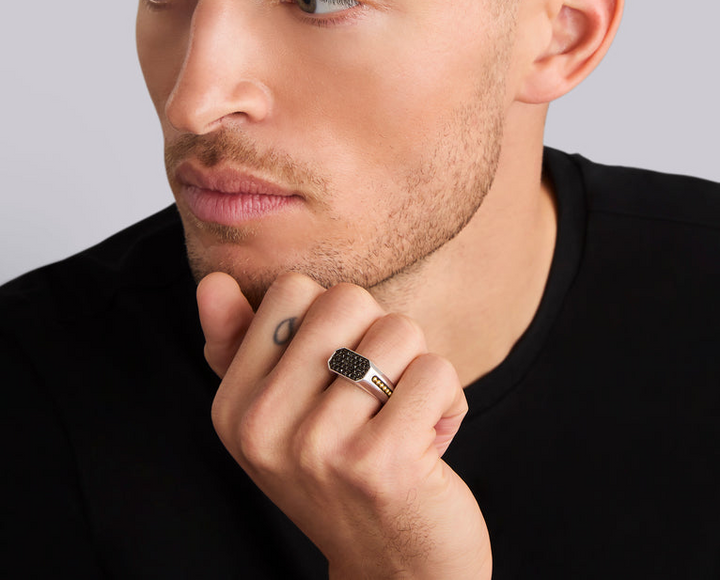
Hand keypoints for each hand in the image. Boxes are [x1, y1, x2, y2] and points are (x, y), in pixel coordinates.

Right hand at [198, 271, 491, 578]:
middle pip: (348, 299)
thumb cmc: (343, 472)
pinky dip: (448, 399)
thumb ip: (242, 344)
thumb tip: (213, 282)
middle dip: (379, 338)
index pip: (292, 290)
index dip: (334, 321)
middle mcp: (263, 427)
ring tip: (401, 420)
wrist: (394, 571)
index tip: (335, 377)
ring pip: (398, 330)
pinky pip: (435, 372)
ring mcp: (319, 449)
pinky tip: (430, 442)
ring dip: (417, 370)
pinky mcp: (381, 465)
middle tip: (376, 398)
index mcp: (234, 406)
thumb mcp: (281, 414)